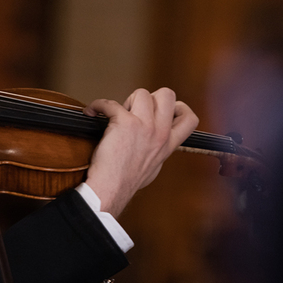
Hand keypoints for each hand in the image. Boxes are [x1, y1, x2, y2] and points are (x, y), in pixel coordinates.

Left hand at [83, 88, 198, 217]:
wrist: (112, 188)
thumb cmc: (127, 182)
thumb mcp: (154, 167)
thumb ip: (159, 151)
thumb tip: (155, 144)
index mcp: (168, 144)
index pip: (190, 119)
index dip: (178, 107)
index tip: (161, 109)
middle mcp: (160, 132)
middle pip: (168, 95)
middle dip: (151, 97)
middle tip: (136, 110)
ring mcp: (144, 126)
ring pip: (142, 93)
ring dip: (127, 100)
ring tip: (116, 113)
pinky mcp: (124, 123)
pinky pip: (110, 103)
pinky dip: (98, 105)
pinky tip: (92, 112)